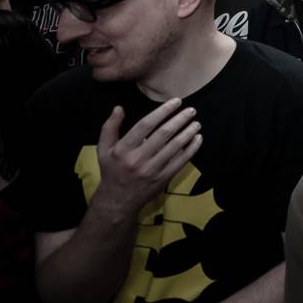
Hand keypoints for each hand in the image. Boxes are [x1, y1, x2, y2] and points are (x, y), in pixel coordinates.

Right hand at [91, 101, 200, 218]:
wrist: (118, 200)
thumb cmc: (112, 170)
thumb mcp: (104, 149)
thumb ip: (110, 127)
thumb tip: (119, 108)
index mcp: (123, 149)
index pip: (145, 125)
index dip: (162, 111)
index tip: (175, 102)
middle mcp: (138, 159)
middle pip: (163, 134)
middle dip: (180, 120)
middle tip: (191, 110)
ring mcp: (152, 170)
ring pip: (175, 147)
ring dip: (188, 133)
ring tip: (196, 123)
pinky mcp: (163, 178)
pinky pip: (181, 161)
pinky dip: (192, 149)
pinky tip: (198, 139)